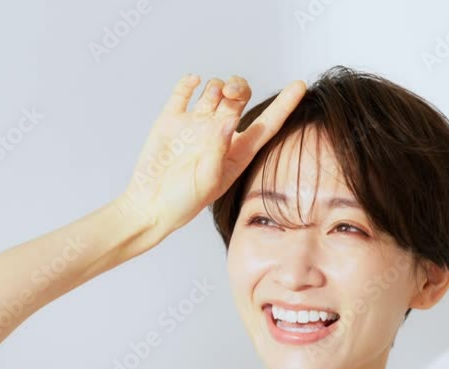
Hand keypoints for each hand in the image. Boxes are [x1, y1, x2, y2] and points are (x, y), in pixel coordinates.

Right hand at [116, 73, 305, 237]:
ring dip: (217, 86)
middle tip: (229, 93)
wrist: (148, 206)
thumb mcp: (206, 181)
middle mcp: (219, 135)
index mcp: (236, 152)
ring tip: (212, 96)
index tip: (300, 85)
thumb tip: (227, 120)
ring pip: (214, 91)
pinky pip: (184, 92)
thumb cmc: (182, 203)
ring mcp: (195, 125)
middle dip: (239, 88)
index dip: (285, 105)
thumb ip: (218, 150)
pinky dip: (189, 83)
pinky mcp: (172, 120)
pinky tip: (193, 82)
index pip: (267, 124)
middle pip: (239, 100)